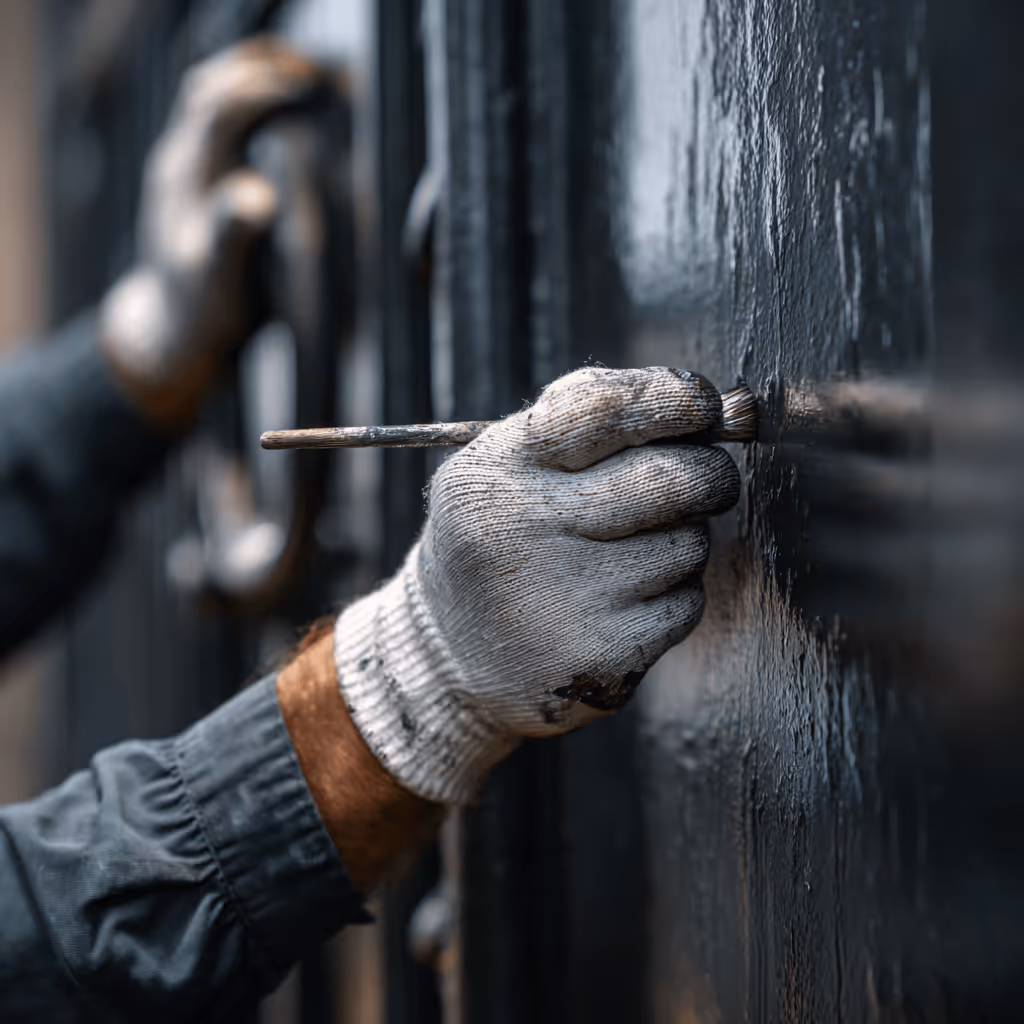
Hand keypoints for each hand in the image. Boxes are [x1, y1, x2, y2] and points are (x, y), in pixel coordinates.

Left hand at [99, 39, 325, 424]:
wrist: (176, 330)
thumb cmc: (205, 309)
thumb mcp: (220, 280)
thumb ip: (232, 235)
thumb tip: (256, 195)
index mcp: (187, 181)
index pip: (218, 111)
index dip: (262, 91)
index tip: (309, 90)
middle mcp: (181, 163)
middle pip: (209, 88)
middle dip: (258, 69)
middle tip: (313, 72)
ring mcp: (186, 167)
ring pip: (209, 96)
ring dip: (251, 77)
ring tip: (302, 75)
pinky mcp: (198, 177)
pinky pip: (218, 119)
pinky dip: (249, 99)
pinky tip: (284, 105)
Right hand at [334, 366, 740, 803]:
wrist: (449, 649)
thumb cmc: (500, 535)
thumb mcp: (505, 461)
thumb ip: (586, 418)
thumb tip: (710, 404)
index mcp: (500, 468)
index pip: (606, 408)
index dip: (673, 399)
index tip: (704, 404)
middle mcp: (525, 527)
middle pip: (673, 477)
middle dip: (709, 472)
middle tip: (704, 478)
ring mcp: (565, 596)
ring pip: (689, 543)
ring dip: (681, 540)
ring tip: (630, 552)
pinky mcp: (602, 653)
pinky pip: (687, 602)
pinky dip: (674, 596)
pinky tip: (626, 599)